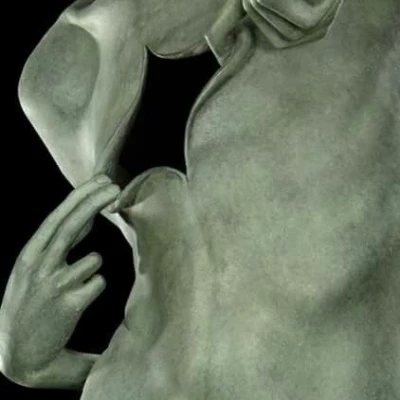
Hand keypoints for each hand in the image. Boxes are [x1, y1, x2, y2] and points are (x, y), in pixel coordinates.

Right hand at [0, 175, 119, 383]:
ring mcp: (53, 284)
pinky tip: (75, 304)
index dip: (80, 197)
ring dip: (90, 271)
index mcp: (28, 257)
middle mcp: (38, 266)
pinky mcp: (70, 303)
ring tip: (70, 292)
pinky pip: (98, 283)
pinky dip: (93, 289)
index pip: (57, 218)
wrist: (22, 357)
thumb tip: (87, 218)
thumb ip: (59, 246)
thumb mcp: (34, 273)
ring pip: (94, 259)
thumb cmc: (32, 307)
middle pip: (71, 225)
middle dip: (94, 201)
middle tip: (115, 186)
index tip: (100, 181)